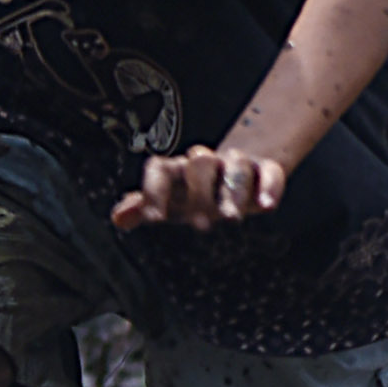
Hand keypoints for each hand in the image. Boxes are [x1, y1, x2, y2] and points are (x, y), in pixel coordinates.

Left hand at [114, 144, 289, 231]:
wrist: (236, 173)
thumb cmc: (193, 192)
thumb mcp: (169, 202)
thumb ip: (143, 208)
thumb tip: (118, 218)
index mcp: (177, 169)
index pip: (160, 170)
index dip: (154, 192)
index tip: (154, 220)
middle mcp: (205, 162)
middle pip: (199, 163)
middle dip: (199, 192)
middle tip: (199, 224)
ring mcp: (236, 163)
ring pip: (235, 167)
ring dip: (232, 192)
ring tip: (231, 218)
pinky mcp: (266, 169)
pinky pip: (270, 172)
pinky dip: (269, 187)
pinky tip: (266, 206)